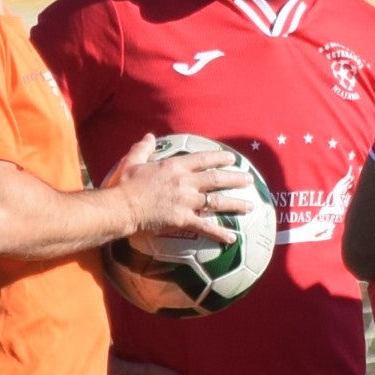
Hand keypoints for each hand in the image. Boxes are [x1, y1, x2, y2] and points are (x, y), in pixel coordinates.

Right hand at [107, 133, 253, 245]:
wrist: (123, 207)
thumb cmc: (126, 184)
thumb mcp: (133, 160)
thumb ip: (144, 148)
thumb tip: (149, 137)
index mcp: (175, 167)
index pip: (203, 160)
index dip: (219, 158)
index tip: (232, 158)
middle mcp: (185, 182)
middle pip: (216, 179)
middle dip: (236, 178)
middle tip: (249, 179)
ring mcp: (186, 201)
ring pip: (217, 201)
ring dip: (235, 203)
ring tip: (250, 205)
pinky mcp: (183, 220)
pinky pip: (206, 227)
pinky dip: (220, 233)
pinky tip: (232, 238)